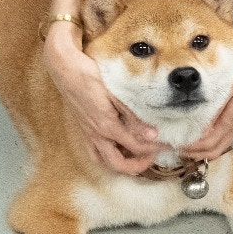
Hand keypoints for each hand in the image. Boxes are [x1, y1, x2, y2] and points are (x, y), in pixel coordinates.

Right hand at [43, 22, 160, 173]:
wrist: (63, 68)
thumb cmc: (89, 75)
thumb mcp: (115, 93)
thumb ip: (133, 117)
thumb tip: (152, 135)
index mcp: (107, 126)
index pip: (136, 146)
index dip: (155, 148)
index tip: (169, 145)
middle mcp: (96, 134)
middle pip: (118, 164)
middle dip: (137, 166)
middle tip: (152, 156)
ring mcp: (87, 133)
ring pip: (103, 160)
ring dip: (120, 162)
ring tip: (134, 154)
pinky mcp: (82, 128)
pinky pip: (93, 150)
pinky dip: (106, 154)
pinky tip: (115, 144)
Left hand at [181, 36, 232, 161]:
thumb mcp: (231, 82)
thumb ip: (217, 103)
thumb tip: (201, 122)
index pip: (212, 142)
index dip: (194, 147)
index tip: (178, 144)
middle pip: (217, 148)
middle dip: (197, 153)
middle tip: (178, 148)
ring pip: (222, 143)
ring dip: (204, 148)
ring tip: (187, 142)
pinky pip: (226, 133)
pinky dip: (212, 139)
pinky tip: (202, 131)